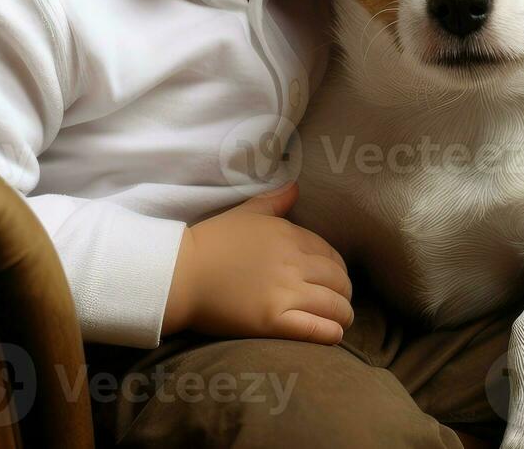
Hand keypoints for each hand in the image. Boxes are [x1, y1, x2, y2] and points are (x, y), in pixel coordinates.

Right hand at [162, 180, 353, 343]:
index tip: (334, 278)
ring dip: (343, 314)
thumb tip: (296, 187)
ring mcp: (284, 292)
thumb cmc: (210, 243)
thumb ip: (275, 200)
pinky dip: (331, 333)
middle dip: (344, 292)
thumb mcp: (245, 213)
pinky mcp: (272, 320)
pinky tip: (333, 335)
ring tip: (341, 320)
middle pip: (338, 279)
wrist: (179, 273)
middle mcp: (292, 262)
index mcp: (288, 235)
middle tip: (340, 301)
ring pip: (334, 305)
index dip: (337, 268)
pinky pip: (316, 329)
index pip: (330, 253)